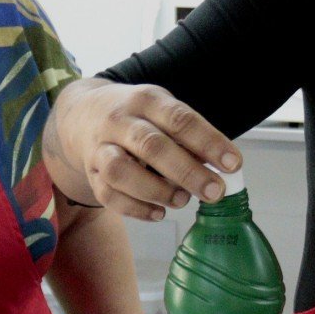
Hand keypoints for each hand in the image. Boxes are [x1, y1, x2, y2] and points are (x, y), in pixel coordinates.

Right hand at [50, 80, 238, 219]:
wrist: (82, 114)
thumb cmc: (137, 116)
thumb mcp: (163, 110)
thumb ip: (190, 136)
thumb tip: (223, 167)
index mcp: (145, 100)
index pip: (179, 119)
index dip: (208, 142)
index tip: (232, 164)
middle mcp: (119, 121)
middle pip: (151, 146)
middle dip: (187, 171)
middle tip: (214, 191)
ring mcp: (99, 147)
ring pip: (121, 171)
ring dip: (156, 190)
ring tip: (182, 200)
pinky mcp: (90, 172)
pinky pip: (107, 195)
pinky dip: (135, 208)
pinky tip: (158, 213)